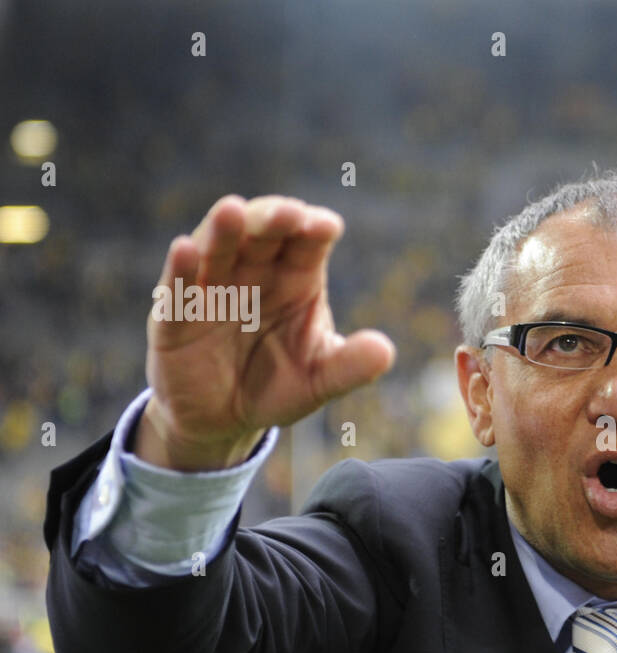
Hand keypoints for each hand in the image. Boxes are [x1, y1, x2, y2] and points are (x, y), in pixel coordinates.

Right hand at [136, 195, 394, 468]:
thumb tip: (386, 352)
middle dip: (274, 219)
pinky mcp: (175, 315)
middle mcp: (254, 272)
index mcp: (296, 278)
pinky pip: (179, 287)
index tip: (326, 227)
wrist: (222, 421)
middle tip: (288, 214)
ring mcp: (213, 289)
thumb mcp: (318, 381)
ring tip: (233, 211)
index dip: (315, 229)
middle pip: (263, 234)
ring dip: (225, 230)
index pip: (307, 243)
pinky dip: (182, 267)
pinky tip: (184, 249)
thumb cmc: (276, 386)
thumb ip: (350, 367)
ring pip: (219, 248)